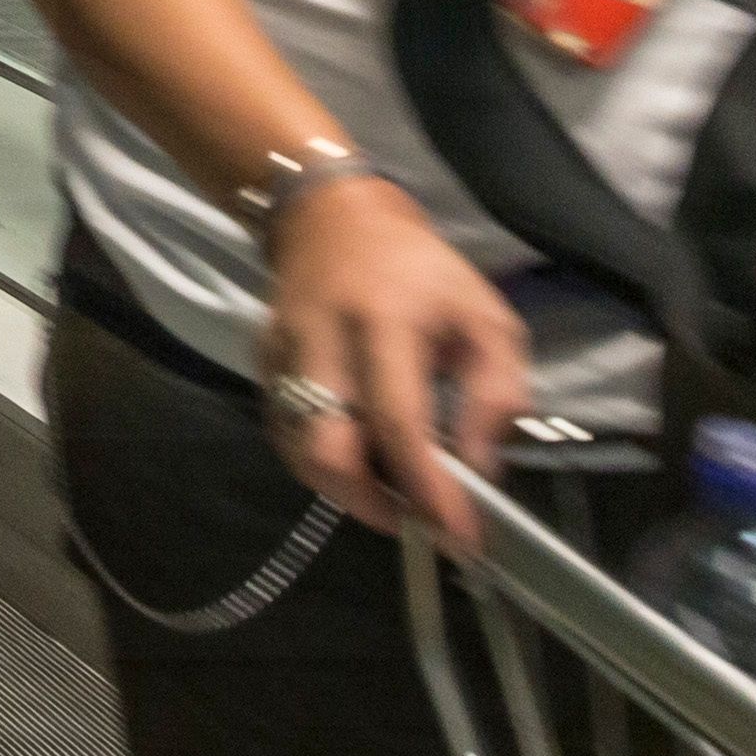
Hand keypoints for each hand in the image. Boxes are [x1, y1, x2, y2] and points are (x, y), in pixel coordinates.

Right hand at [257, 175, 527, 550]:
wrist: (333, 220)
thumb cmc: (423, 273)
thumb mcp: (486, 318)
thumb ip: (496, 393)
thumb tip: (479, 470)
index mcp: (386, 321)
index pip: (399, 421)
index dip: (427, 487)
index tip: (456, 535)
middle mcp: (322, 340)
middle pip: (326, 448)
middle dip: (369, 503)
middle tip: (411, 520)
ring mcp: (281, 354)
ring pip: (298, 450)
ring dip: (345, 488)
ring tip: (388, 493)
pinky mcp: (259, 363)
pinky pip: (284, 432)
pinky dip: (319, 459)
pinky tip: (355, 455)